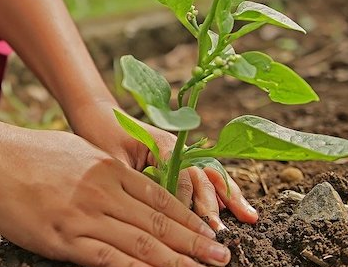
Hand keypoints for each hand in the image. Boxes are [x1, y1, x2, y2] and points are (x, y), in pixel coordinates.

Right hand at [0, 129, 232, 266]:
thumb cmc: (26, 153)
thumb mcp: (75, 151)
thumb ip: (103, 171)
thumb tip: (123, 184)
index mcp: (108, 169)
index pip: (160, 198)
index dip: (189, 218)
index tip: (210, 233)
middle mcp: (104, 191)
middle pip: (159, 222)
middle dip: (195, 243)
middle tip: (223, 258)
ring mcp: (85, 216)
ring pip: (142, 244)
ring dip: (177, 260)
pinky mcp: (65, 238)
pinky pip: (109, 259)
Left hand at [69, 101, 258, 230]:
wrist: (98, 115)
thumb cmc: (101, 135)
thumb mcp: (111, 160)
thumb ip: (132, 180)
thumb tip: (146, 210)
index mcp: (162, 144)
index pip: (182, 177)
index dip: (186, 203)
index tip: (190, 227)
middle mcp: (178, 148)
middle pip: (201, 177)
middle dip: (212, 205)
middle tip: (219, 232)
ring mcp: (182, 153)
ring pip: (210, 176)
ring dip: (229, 197)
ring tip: (249, 217)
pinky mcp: (179, 160)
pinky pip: (205, 176)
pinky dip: (222, 192)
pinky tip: (239, 208)